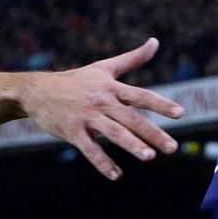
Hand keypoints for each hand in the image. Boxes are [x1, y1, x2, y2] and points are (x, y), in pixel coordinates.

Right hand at [20, 38, 183, 179]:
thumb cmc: (75, 80)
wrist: (37, 91)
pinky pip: (90, 149)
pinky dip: (103, 163)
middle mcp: (102, 101)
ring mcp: (87, 117)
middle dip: (153, 133)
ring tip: (149, 157)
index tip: (180, 114)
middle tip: (172, 148)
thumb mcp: (104, 67)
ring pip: (113, 133)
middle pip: (132, 118)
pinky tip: (116, 176)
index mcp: (112, 88)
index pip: (141, 96)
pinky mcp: (73, 131)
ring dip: (132, 145)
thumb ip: (132, 58)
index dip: (161, 104)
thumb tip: (156, 42)